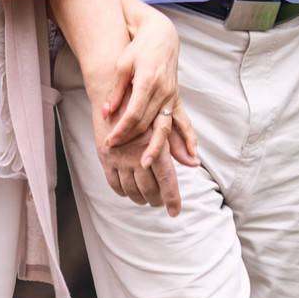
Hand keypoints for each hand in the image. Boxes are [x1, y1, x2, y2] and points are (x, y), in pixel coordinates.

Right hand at [91, 93, 200, 214]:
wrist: (113, 85)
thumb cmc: (143, 99)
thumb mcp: (165, 116)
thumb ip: (179, 142)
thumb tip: (194, 162)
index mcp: (154, 144)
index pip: (166, 179)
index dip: (171, 198)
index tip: (175, 212)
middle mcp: (137, 154)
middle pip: (148, 189)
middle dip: (156, 199)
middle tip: (161, 203)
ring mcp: (119, 157)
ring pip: (131, 189)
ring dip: (139, 198)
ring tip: (146, 200)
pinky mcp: (105, 156)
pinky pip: (113, 182)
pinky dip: (122, 191)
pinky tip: (128, 192)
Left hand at [102, 7, 199, 158]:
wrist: (161, 37)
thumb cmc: (138, 49)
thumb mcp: (122, 65)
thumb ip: (116, 91)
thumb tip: (107, 112)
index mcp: (148, 81)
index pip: (134, 113)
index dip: (121, 130)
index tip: (109, 141)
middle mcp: (163, 91)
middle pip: (147, 123)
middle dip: (132, 141)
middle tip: (119, 155)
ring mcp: (172, 96)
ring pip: (164, 126)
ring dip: (157, 147)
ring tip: (148, 165)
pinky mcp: (176, 98)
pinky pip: (183, 121)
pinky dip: (188, 138)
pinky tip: (192, 155)